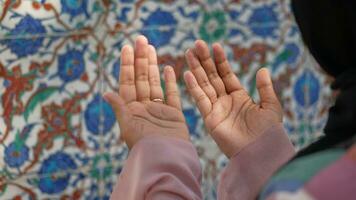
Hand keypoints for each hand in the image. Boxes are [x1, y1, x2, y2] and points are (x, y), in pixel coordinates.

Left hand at [104, 36, 188, 148]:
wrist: (165, 158)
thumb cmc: (144, 146)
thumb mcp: (127, 126)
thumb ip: (119, 108)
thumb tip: (106, 92)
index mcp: (130, 109)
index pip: (127, 82)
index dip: (126, 65)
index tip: (126, 48)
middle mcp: (143, 106)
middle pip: (141, 78)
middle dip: (140, 59)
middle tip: (141, 39)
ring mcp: (158, 109)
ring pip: (154, 82)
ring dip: (152, 65)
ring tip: (150, 48)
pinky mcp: (174, 114)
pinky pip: (171, 94)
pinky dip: (170, 82)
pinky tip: (168, 68)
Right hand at [184, 40, 282, 157]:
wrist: (261, 151)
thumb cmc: (268, 131)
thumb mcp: (270, 106)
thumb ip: (265, 88)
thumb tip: (263, 69)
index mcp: (240, 97)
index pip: (227, 74)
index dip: (221, 60)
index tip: (215, 45)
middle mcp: (226, 101)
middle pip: (212, 76)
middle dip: (205, 60)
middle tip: (197, 44)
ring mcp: (216, 109)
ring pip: (204, 84)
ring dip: (196, 69)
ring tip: (189, 53)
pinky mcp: (210, 118)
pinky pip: (200, 100)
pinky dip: (193, 87)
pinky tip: (188, 74)